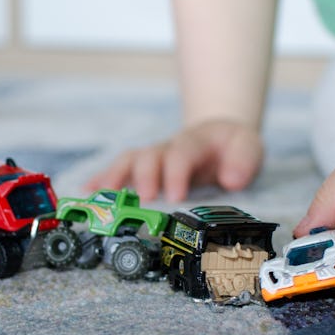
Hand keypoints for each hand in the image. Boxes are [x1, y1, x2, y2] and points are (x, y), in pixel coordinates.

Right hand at [84, 119, 262, 202]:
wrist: (219, 134)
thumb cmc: (232, 146)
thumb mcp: (248, 147)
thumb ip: (244, 161)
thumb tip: (232, 180)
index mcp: (194, 143)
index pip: (181, 154)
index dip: (176, 173)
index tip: (175, 196)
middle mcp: (168, 147)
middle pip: (149, 156)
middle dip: (143, 177)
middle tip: (143, 200)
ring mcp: (153, 157)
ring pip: (129, 162)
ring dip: (114, 178)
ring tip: (102, 198)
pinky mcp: (143, 168)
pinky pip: (119, 171)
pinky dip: (101, 181)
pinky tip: (86, 195)